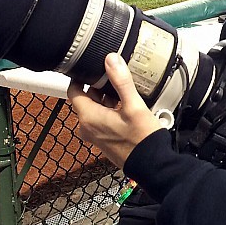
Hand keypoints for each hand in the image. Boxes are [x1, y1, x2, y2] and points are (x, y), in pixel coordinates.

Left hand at [67, 53, 162, 168]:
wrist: (151, 165)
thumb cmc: (142, 138)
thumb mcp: (133, 105)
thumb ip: (121, 81)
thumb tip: (111, 59)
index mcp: (89, 117)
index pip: (73, 91)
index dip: (80, 77)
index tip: (91, 68)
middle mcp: (88, 127)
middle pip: (86, 99)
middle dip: (98, 87)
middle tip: (114, 77)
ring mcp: (95, 136)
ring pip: (95, 109)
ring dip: (106, 99)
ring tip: (124, 92)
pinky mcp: (104, 141)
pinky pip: (102, 120)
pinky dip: (110, 111)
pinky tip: (127, 107)